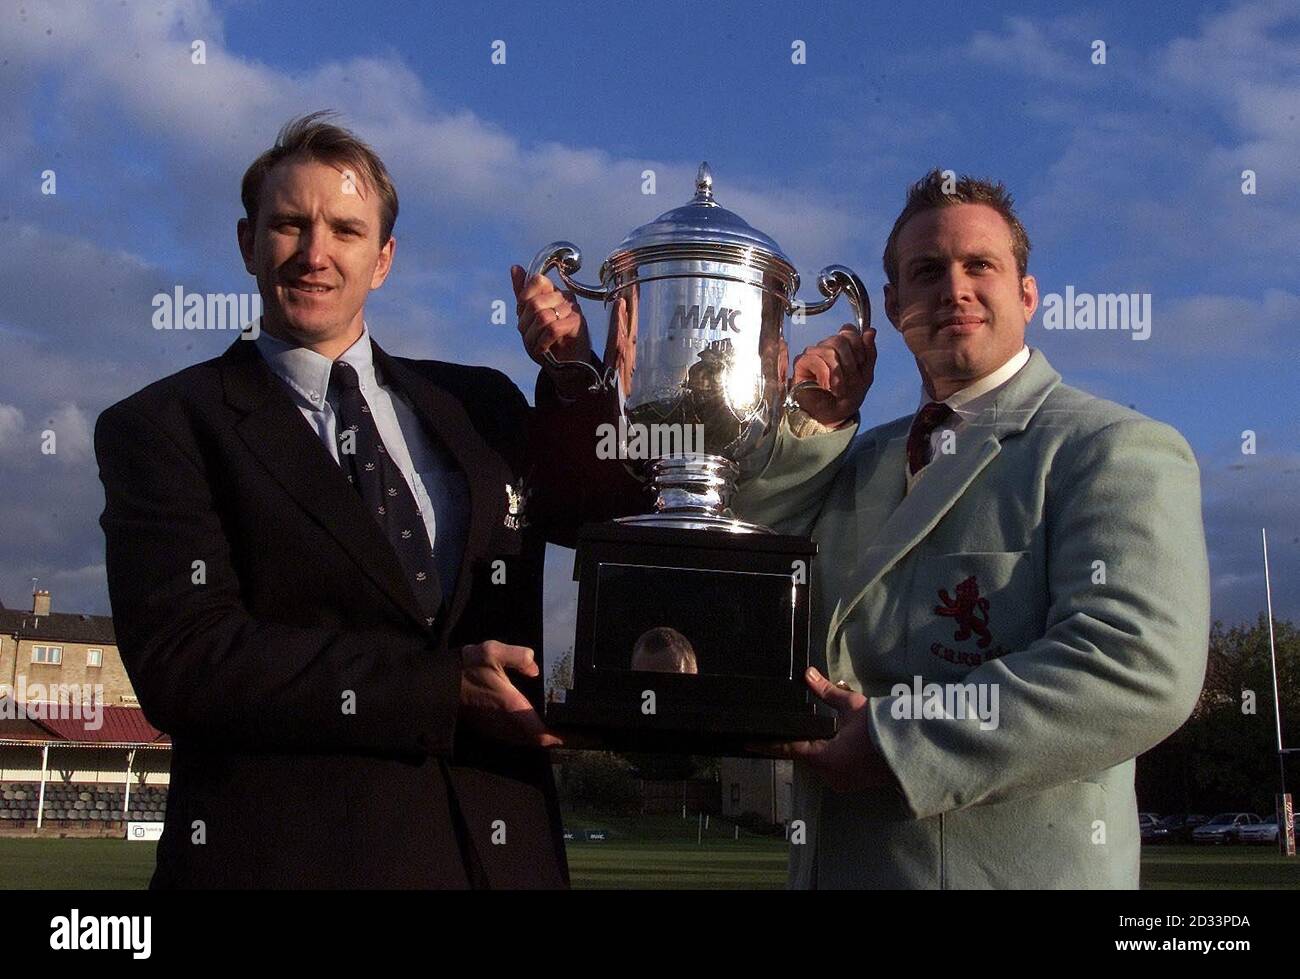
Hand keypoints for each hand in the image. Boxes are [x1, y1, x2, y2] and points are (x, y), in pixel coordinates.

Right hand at [459, 640, 562, 747]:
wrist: (438, 685)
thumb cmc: (466, 668)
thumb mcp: (492, 652)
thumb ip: (518, 656)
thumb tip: (534, 668)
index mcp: (510, 706)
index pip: (538, 732)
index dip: (554, 738)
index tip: (568, 735)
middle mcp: (504, 723)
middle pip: (533, 740)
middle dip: (548, 738)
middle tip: (566, 731)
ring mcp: (495, 728)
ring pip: (522, 740)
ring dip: (535, 737)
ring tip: (551, 728)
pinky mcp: (487, 729)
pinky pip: (511, 738)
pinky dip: (522, 735)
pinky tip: (529, 724)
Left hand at [511, 265, 591, 368]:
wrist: (566, 365)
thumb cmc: (548, 341)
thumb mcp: (529, 318)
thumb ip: (522, 294)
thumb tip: (515, 267)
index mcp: (551, 291)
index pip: (536, 280)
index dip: (524, 300)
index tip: (524, 317)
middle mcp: (563, 296)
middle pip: (535, 303)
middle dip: (526, 324)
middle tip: (530, 336)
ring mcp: (572, 308)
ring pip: (543, 316)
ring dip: (534, 336)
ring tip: (538, 344)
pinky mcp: (577, 322)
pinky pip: (553, 328)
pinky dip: (543, 342)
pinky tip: (544, 348)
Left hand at [748, 667, 896, 792]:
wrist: (912, 752)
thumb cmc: (880, 729)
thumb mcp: (851, 707)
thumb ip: (827, 692)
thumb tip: (808, 673)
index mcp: (824, 758)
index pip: (788, 749)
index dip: (767, 745)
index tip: (748, 743)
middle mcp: (829, 775)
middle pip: (804, 756)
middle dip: (800, 741)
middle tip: (789, 726)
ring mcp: (841, 783)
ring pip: (819, 763)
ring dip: (818, 749)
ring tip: (819, 732)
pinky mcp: (852, 785)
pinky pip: (832, 769)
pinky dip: (830, 757)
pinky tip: (835, 744)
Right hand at [791, 325, 876, 427]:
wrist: (833, 415)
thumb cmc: (848, 395)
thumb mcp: (866, 375)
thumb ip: (870, 353)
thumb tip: (871, 331)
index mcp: (843, 346)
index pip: (849, 330)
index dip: (857, 345)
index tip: (860, 363)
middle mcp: (827, 346)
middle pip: (840, 339)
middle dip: (849, 363)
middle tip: (849, 380)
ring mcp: (813, 353)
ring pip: (829, 349)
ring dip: (837, 372)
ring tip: (838, 387)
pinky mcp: (801, 363)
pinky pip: (814, 359)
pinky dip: (824, 374)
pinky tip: (827, 386)